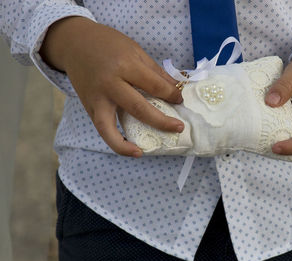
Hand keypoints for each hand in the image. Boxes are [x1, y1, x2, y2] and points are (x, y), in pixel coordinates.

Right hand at [39, 16, 183, 157]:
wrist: (75, 43)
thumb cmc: (108, 44)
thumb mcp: (136, 50)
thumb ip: (155, 72)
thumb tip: (176, 90)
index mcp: (125, 65)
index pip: (154, 85)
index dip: (172, 95)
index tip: (180, 100)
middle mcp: (109, 84)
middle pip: (138, 108)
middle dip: (162, 121)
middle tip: (179, 127)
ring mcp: (97, 99)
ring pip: (110, 127)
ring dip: (127, 144)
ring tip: (143, 152)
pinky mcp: (89, 108)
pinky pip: (102, 129)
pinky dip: (114, 142)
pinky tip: (130, 149)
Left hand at [265, 45, 291, 154]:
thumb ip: (286, 85)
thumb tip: (270, 102)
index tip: (275, 147)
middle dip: (280, 149)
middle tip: (257, 144)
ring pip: (287, 137)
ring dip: (272, 140)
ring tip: (253, 138)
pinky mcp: (289, 116)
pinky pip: (280, 127)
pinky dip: (269, 129)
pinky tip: (254, 125)